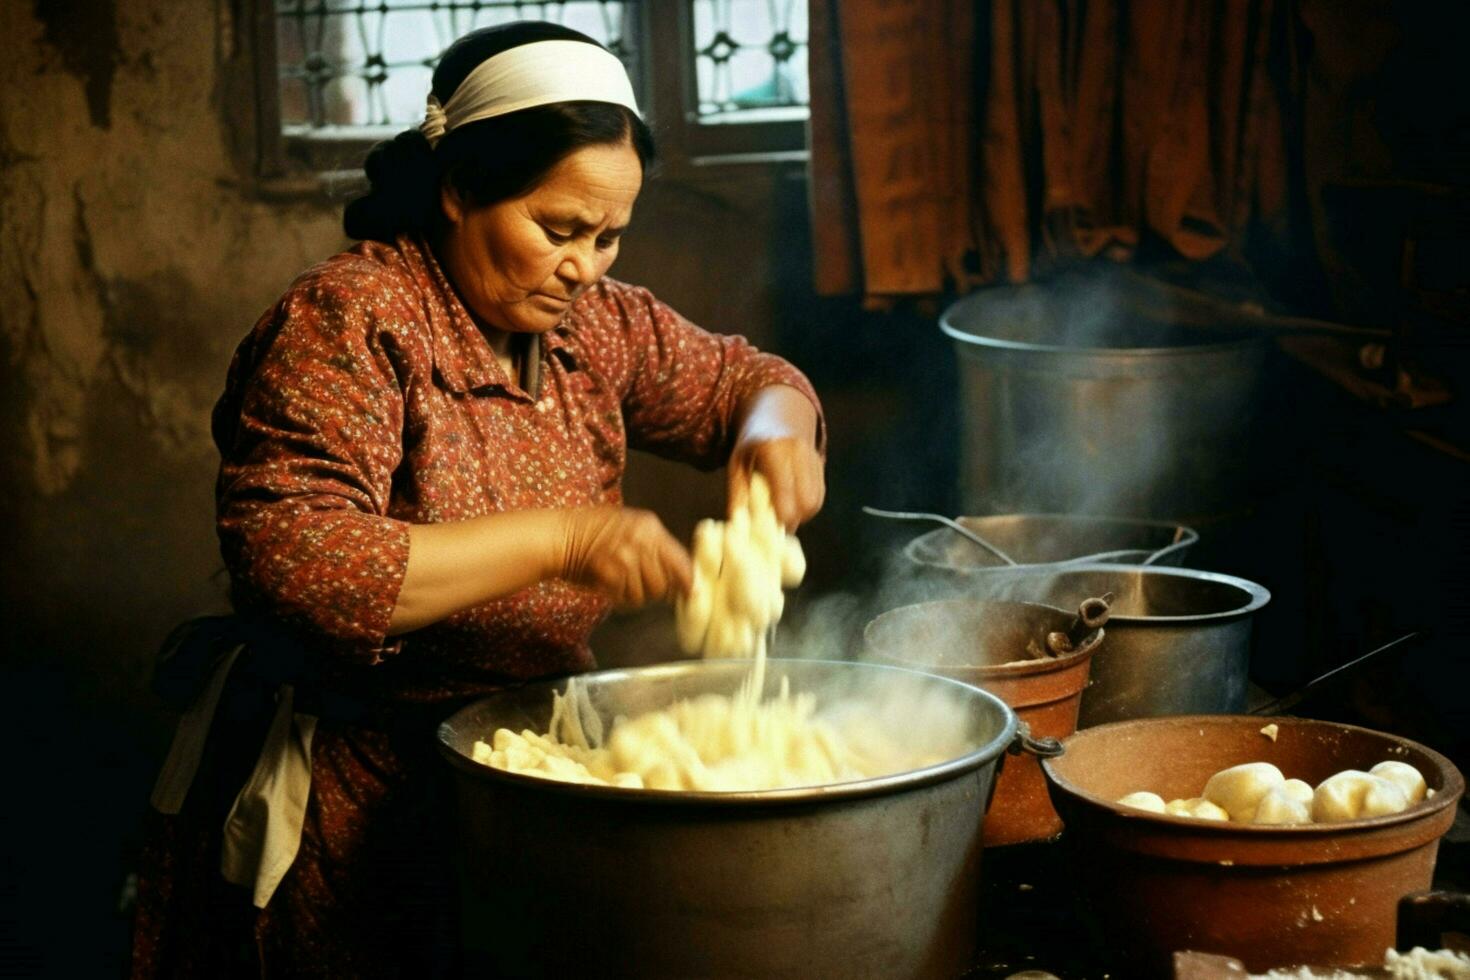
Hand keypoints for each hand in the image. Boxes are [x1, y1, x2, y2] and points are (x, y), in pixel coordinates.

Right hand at [558, 507, 692, 607]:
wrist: (561, 535)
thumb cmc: (594, 531)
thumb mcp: (630, 526)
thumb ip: (655, 546)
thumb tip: (683, 575)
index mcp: (650, 527)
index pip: (680, 560)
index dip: (687, 581)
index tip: (690, 593)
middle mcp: (641, 540)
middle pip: (664, 583)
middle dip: (654, 591)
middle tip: (639, 586)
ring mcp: (625, 557)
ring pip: (645, 594)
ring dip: (634, 596)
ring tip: (621, 585)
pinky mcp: (609, 573)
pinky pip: (625, 597)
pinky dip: (619, 598)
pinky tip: (610, 588)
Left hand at [728, 387, 824, 528]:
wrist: (776, 415)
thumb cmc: (751, 444)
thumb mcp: (736, 464)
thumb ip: (737, 494)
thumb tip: (739, 527)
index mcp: (774, 449)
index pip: (785, 494)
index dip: (779, 516)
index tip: (767, 527)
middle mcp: (799, 451)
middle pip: (807, 502)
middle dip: (792, 519)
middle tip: (774, 521)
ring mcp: (813, 457)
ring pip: (816, 502)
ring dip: (800, 514)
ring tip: (780, 509)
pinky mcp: (821, 465)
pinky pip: (819, 496)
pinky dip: (806, 506)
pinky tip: (790, 501)